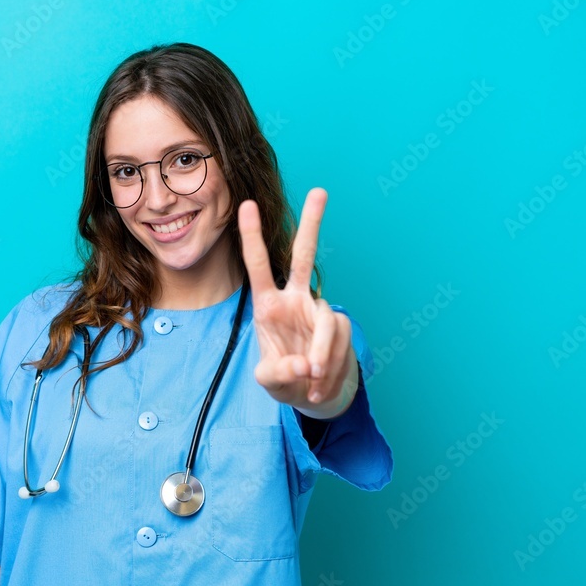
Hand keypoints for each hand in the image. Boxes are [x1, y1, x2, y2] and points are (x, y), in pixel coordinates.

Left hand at [238, 187, 358, 418]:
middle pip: (304, 256)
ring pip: (326, 322)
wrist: (314, 395)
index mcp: (268, 306)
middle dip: (313, 224)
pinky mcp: (339, 325)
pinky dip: (331, 365)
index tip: (247, 205)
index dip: (252, 237)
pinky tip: (320, 384)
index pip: (259, 266)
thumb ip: (277, 375)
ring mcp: (319, 310)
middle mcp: (294, 300)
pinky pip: (339, 341)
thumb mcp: (270, 381)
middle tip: (320, 191)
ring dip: (322, 354)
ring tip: (313, 380)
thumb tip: (303, 365)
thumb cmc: (285, 379)